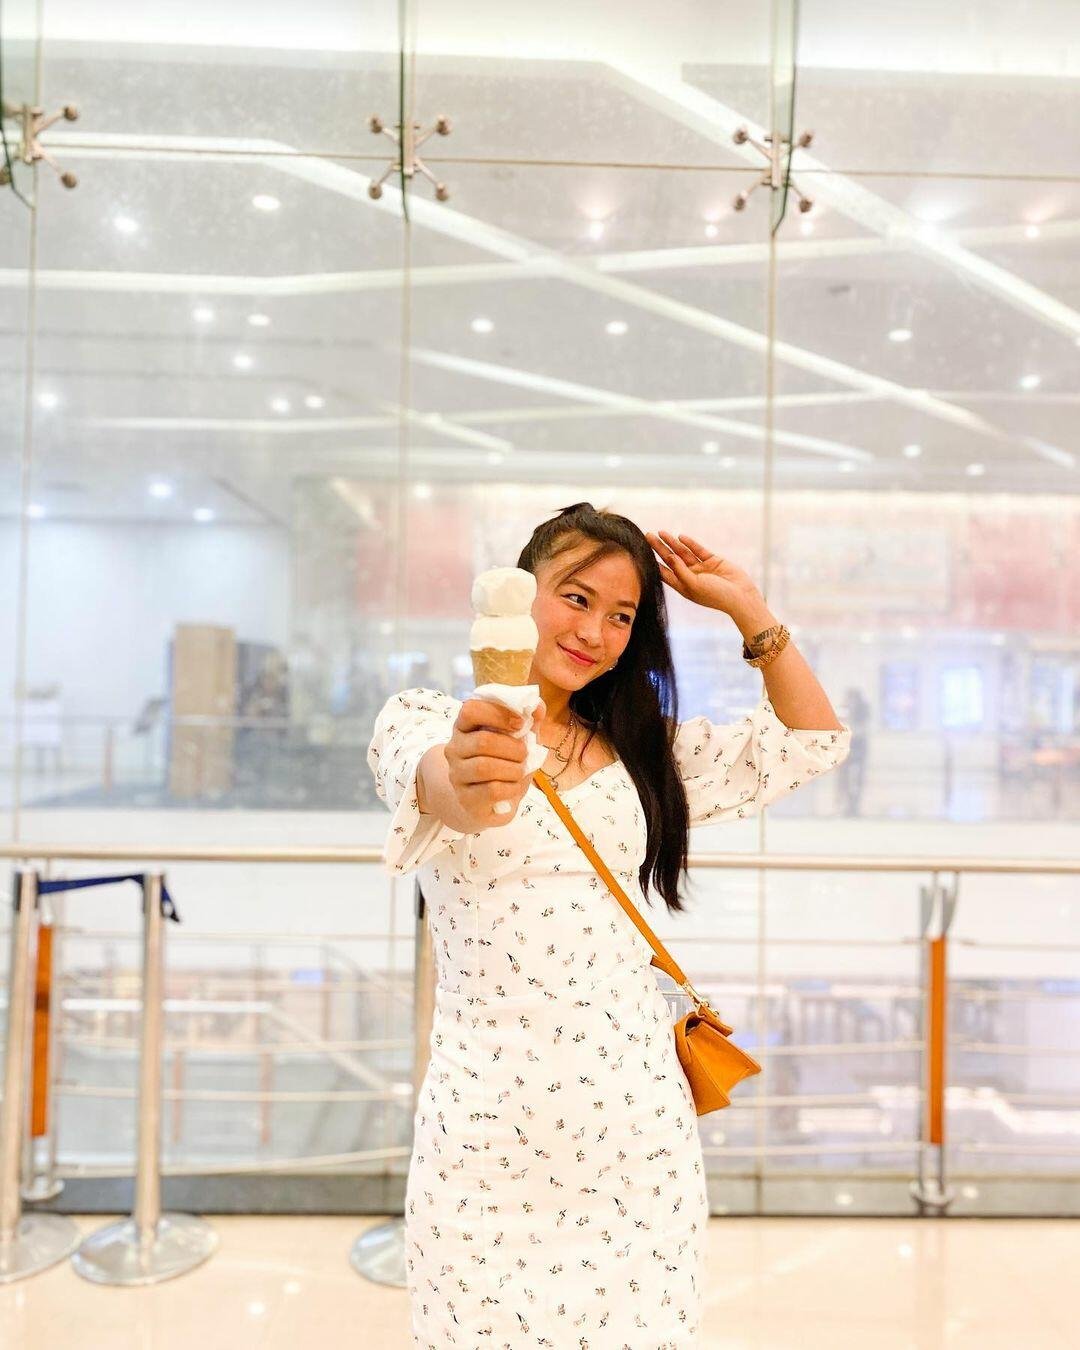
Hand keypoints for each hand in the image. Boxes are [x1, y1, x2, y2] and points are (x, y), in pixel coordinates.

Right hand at [445, 697, 539, 827]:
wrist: (491, 802)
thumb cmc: (505, 764)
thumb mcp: (519, 739)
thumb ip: (528, 720)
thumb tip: (537, 706)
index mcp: (465, 726)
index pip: (470, 709)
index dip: (497, 713)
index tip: (520, 723)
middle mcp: (454, 748)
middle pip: (482, 741)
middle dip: (513, 748)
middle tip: (524, 754)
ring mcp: (457, 774)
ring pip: (484, 767)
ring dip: (513, 769)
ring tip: (520, 770)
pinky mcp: (465, 798)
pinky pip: (491, 790)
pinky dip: (511, 788)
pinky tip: (514, 787)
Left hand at [644, 530, 762, 617]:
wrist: (740, 596)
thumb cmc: (716, 596)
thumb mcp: (694, 585)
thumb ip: (680, 571)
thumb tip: (669, 557)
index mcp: (683, 587)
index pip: (664, 573)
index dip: (653, 563)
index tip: (641, 552)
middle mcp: (690, 577)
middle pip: (671, 560)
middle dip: (659, 548)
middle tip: (648, 536)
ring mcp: (701, 569)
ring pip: (683, 553)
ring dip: (672, 543)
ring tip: (661, 532)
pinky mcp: (712, 561)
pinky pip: (698, 550)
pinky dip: (690, 543)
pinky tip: (680, 537)